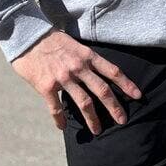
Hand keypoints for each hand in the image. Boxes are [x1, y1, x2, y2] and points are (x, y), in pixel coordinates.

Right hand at [12, 29, 140, 133]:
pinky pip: (56, 108)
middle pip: (102, 91)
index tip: (138, 96)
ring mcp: (62, 78)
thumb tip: (97, 74)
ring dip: (93, 119)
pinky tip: (63, 127)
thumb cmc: (52, 40)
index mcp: (87, 56)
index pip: (113, 71)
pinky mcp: (46, 87)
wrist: (27, 35)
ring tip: (98, 130)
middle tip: (123, 120)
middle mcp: (78, 67)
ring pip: (83, 102)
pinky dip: (60, 119)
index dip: (127, 84)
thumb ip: (86, 60)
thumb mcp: (75, 45)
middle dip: (114, 107)